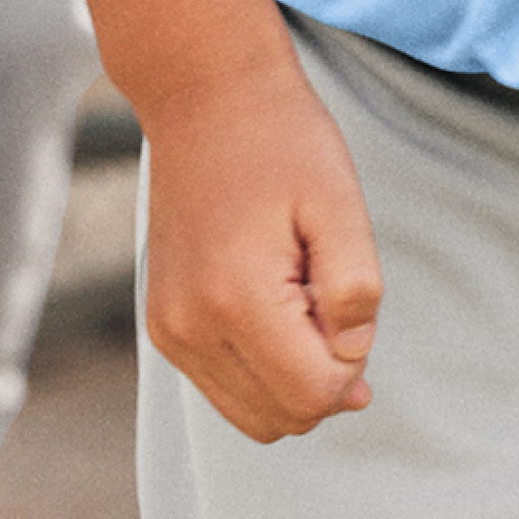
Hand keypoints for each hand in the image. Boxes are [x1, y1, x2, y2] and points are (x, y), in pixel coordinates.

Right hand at [141, 49, 382, 440]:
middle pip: (283, 418)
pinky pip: (226, 388)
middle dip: (325, 378)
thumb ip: (355, 290)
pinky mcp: (162, 327)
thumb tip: (352, 360)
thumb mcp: (340, 205)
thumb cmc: (282, 144)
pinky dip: (264, 369)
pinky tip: (275, 304)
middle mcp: (189, 329)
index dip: (353, 364)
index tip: (346, 301)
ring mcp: (169, 332)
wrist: (205, 99)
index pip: (314, 396)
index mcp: (235, 300)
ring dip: (293, 376)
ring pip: (254, 415)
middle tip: (326, 296)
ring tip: (298, 296)